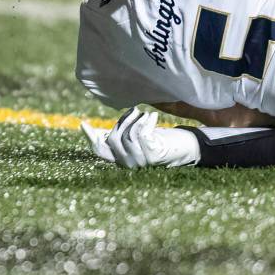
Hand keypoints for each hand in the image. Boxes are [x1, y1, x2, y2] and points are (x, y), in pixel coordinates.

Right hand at [81, 107, 199, 168]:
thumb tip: (100, 132)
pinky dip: (146, 122)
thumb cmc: (164, 140)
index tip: (83, 124)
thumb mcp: (139, 138)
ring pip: (127, 137)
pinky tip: (152, 117)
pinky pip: (141, 135)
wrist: (191, 148)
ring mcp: (142, 162)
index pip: (100, 152)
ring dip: (135, 120)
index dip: (90, 139)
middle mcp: (130, 164)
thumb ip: (121, 136)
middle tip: (134, 110)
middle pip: (112, 140)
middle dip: (122, 121)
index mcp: (123, 159)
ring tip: (145, 114)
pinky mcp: (154, 157)